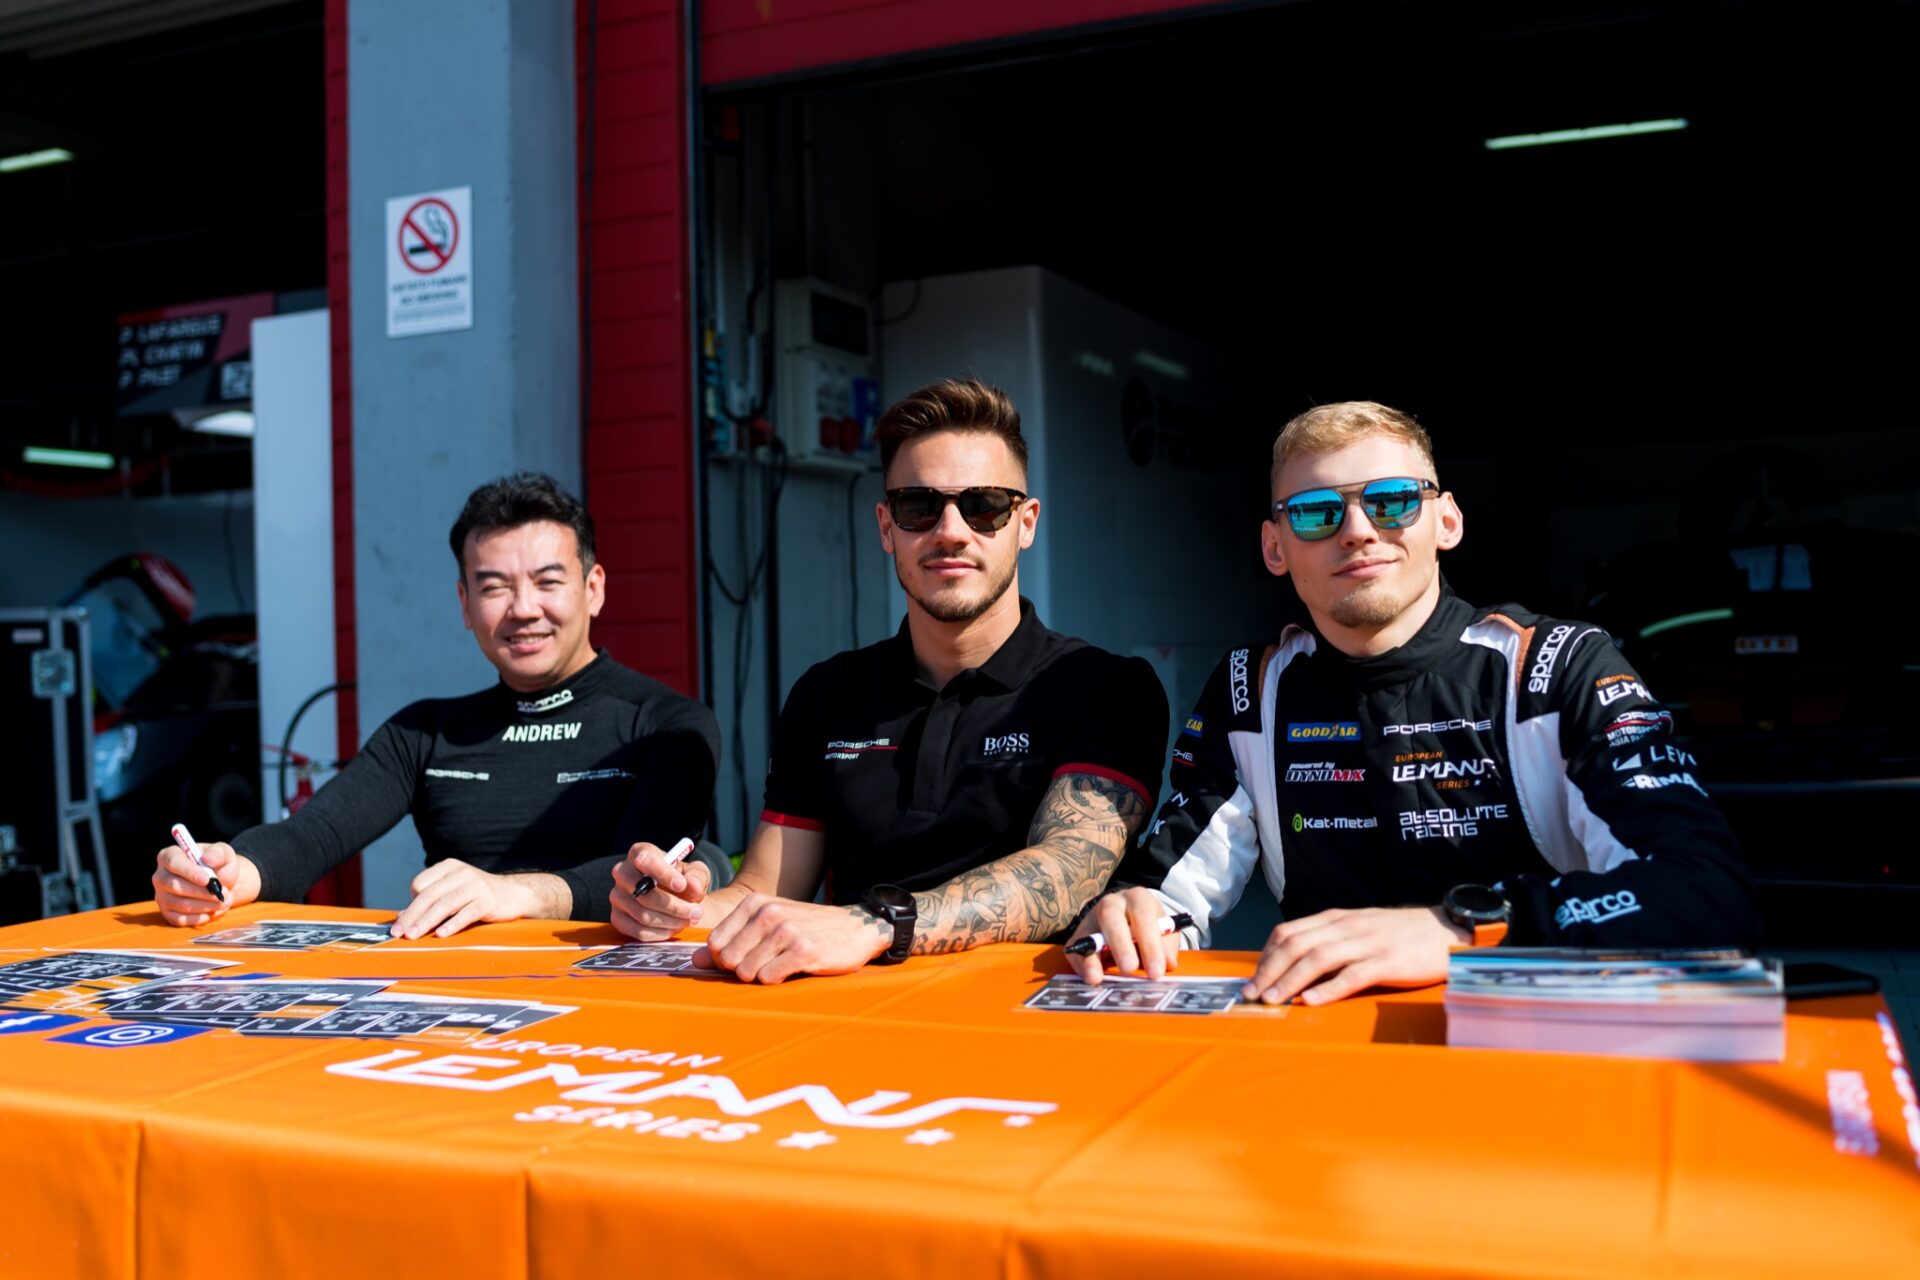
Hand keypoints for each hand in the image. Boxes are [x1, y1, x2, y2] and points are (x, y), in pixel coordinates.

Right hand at [152, 841, 259, 925]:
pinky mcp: (167, 913)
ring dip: (204, 905)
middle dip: (201, 892)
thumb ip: (218, 853)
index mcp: (169, 856)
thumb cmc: (218, 865)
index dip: (188, 871)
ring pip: (180, 904)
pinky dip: (198, 918)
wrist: (221, 883)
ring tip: (223, 902)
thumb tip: (208, 858)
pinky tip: (212, 912)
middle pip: (174, 886)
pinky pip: (179, 920)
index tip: (206, 880)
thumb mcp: (223, 853)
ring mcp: (162, 896)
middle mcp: (160, 877)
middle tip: (222, 894)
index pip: (173, 862)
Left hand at [391, 860, 555, 937]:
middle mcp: (461, 873)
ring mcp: (476, 885)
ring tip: (413, 936)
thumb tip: (402, 917)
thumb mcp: (453, 892)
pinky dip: (452, 924)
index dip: (411, 903)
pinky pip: (466, 913)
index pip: (420, 883)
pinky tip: (441, 934)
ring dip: (426, 922)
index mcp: (449, 867)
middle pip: (429, 895)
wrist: (514, 894)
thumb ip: (431, 901)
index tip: (405, 921)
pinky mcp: (488, 900)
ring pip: (445, 904)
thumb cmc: (477, 895)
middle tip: (399, 933)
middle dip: (412, 915)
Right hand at [609, 841, 710, 940]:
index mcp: (640, 853)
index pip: (645, 860)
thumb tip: (692, 885)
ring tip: (690, 920)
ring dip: (671, 921)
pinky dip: (660, 933)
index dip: (663, 873)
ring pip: (643, 915)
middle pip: (643, 893)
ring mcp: (617, 896)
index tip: (681, 885)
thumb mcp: (696, 872)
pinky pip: (638, 931)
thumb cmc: (683, 879)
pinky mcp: (617, 918)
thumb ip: (698, 876)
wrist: (675, 898)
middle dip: (674, 906)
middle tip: (697, 912)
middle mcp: (623, 872)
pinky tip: (675, 927)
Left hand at [697, 894, 891, 984]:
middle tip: (766, 964)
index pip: (715, 943)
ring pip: (746, 972)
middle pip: (728, 960)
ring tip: (781, 965)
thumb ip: (731, 942)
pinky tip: (792, 970)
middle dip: (741, 970)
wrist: (855, 928)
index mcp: (755, 903)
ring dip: (761, 976)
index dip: (725, 960)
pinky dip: (777, 980)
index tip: (746, 959)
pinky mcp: (804, 950)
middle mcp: (768, 912)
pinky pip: (768, 979)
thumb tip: (694, 962)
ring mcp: (786, 930)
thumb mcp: (767, 926)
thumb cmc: (807, 929)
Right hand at [1064, 888, 1181, 983]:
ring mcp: (1092, 918)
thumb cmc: (1147, 927)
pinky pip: (1075, 949)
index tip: (1156, 971)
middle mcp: (1111, 903)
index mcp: (1137, 898)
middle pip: (1112, 918)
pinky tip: (1090, 977)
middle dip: (1121, 944)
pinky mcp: (1079, 935)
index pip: (1143, 917)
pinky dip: (1082, 965)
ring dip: (1093, 957)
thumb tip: (1167, 963)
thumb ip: (1167, 945)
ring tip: (1097, 977)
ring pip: (1089, 933)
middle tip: (1130, 967)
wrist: (1126, 918)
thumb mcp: (1164, 930)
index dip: (1150, 945)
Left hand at [1243, 906, 1466, 1005]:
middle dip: (1269, 970)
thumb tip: (1297, 966)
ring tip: (1272, 1000)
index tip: (1252, 978)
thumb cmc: (1401, 934)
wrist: (1446, 928)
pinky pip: (1353, 975)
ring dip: (1290, 980)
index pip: (1289, 932)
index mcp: (1337, 918)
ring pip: (1318, 958)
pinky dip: (1329, 989)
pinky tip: (1311, 1001)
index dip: (1266, 955)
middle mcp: (1347, 927)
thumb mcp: (1360, 929)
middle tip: (1251, 993)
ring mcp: (1367, 943)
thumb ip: (1332, 941)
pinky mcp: (1388, 962)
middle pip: (1296, 944)